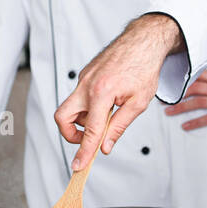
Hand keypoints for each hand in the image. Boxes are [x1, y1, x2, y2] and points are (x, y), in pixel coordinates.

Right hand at [55, 14, 181, 171]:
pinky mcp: (85, 75)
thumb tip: (105, 147)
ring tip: (109, 114)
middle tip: (89, 138)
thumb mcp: (138, 103)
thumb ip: (119, 127)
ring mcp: (83, 78)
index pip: (90, 131)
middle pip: (62, 117)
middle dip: (71, 133)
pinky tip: (109, 101)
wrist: (142, 41)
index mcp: (101, 93)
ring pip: (72, 107)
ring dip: (85, 118)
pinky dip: (90, 106)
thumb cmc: (143, 67)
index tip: (78, 166)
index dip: (84, 152)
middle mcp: (87, 85)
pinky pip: (80, 97)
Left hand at [163, 69, 206, 135]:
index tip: (166, 83)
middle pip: (196, 87)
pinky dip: (195, 122)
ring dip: (182, 107)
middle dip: (177, 94)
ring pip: (200, 102)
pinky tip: (185, 126)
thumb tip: (189, 82)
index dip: (180, 79)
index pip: (197, 75)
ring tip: (169, 112)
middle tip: (163, 100)